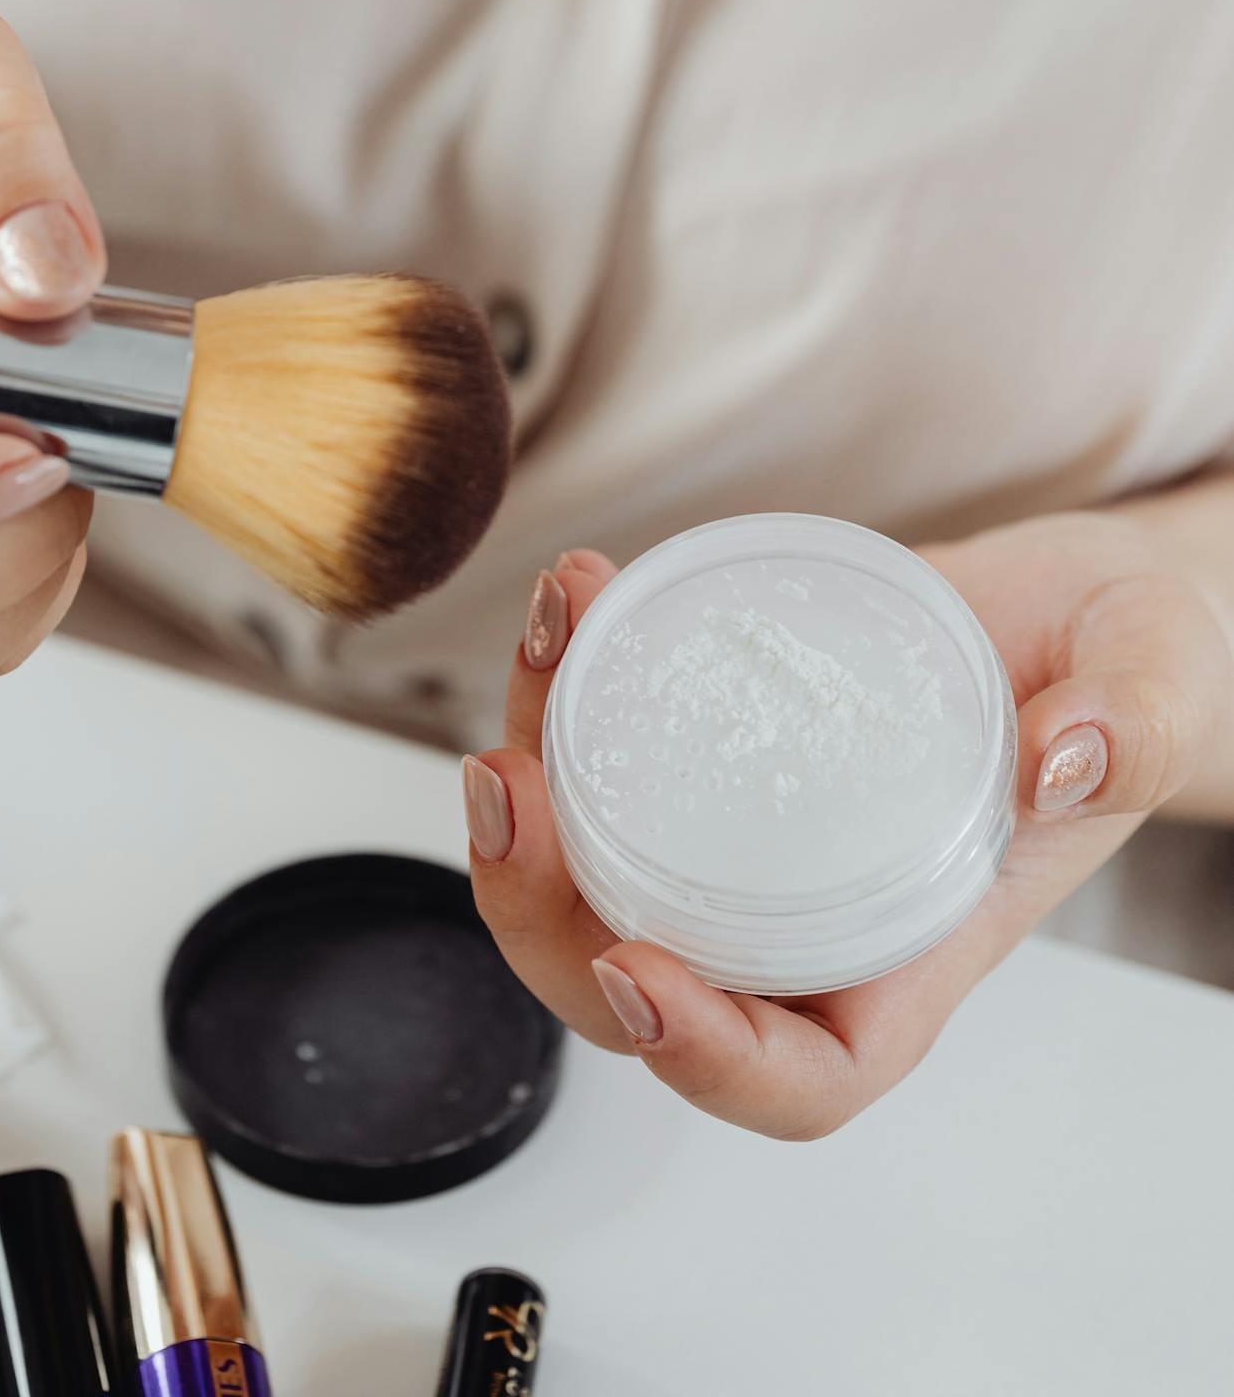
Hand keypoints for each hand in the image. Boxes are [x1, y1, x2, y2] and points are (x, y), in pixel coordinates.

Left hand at [464, 518, 1230, 1137]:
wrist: (1080, 605)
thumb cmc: (1126, 675)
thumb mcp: (1157, 686)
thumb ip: (1129, 728)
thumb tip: (1061, 758)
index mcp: (913, 951)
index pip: (801, 1074)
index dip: (707, 1058)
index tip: (642, 969)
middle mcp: (809, 916)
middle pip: (636, 984)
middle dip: (541, 910)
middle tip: (510, 785)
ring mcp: (746, 835)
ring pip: (590, 866)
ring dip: (531, 775)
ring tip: (542, 644)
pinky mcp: (711, 747)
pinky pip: (607, 752)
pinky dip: (567, 680)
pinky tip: (578, 594)